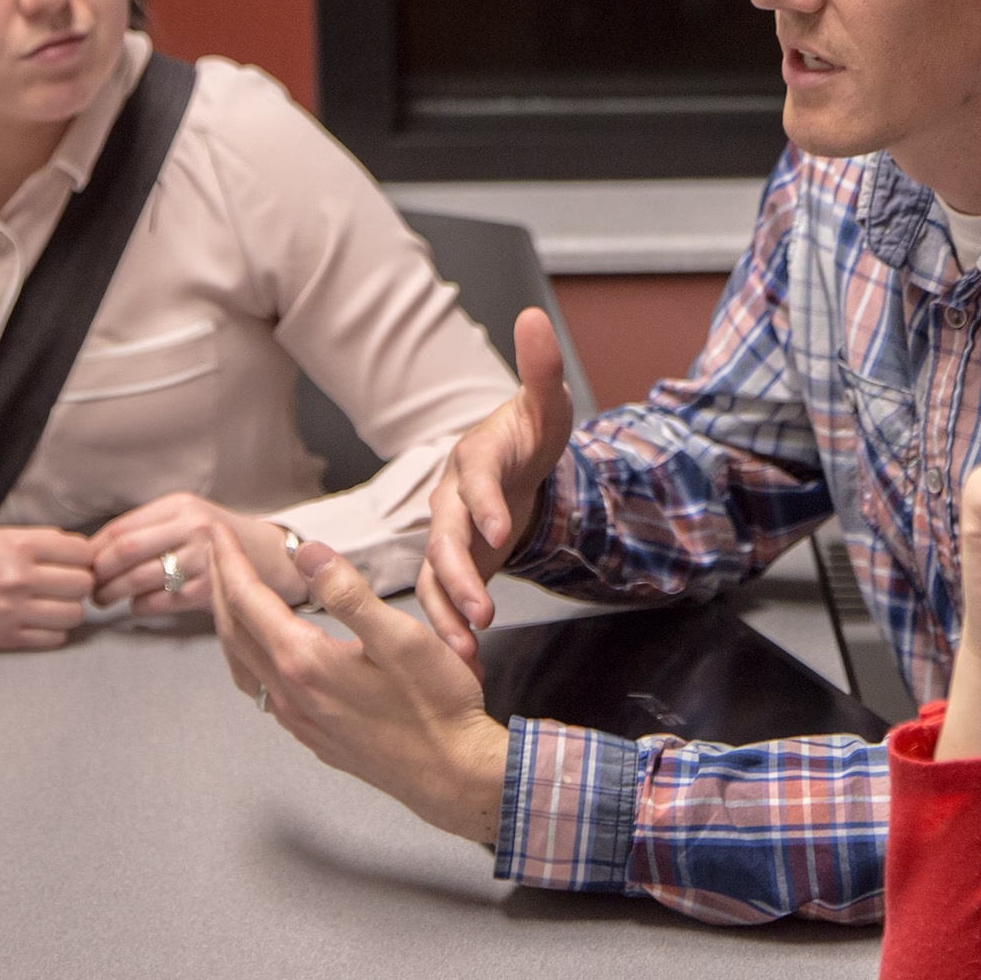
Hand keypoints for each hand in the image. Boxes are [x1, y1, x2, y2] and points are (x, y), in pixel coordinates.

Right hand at [0, 527, 94, 649]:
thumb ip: (39, 542)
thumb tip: (78, 552)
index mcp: (20, 545)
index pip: (82, 552)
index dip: (82, 557)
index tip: (73, 561)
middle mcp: (20, 578)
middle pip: (83, 584)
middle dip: (79, 582)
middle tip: (64, 583)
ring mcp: (14, 611)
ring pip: (74, 614)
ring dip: (68, 608)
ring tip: (52, 603)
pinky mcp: (6, 638)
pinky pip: (53, 639)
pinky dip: (53, 630)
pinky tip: (39, 620)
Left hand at [90, 493, 307, 613]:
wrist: (273, 557)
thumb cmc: (223, 540)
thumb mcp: (190, 517)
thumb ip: (150, 527)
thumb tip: (96, 550)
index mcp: (180, 505)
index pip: (121, 527)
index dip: (94, 550)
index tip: (82, 564)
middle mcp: (192, 527)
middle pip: (125, 551)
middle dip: (98, 574)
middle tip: (88, 587)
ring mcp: (202, 559)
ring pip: (138, 579)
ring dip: (113, 594)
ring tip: (104, 600)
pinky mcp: (210, 589)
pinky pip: (159, 602)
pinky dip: (140, 607)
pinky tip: (138, 606)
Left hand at [210, 524, 508, 847]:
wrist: (453, 776)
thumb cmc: (438, 706)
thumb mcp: (402, 637)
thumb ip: (349, 593)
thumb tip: (306, 553)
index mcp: (305, 661)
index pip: (248, 601)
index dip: (230, 561)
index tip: (217, 531)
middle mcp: (291, 693)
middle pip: (235, 630)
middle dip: (221, 584)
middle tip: (216, 550)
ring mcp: (300, 719)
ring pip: (243, 663)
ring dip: (230, 622)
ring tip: (232, 594)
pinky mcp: (315, 735)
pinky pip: (262, 689)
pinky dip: (249, 656)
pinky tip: (265, 653)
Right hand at [416, 308, 573, 667]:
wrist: (512, 466)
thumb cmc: (526, 436)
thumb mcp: (545, 406)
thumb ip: (540, 370)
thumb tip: (536, 317)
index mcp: (474, 459)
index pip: (476, 479)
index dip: (485, 503)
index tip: (499, 530)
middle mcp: (450, 499)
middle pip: (444, 537)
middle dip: (459, 575)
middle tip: (480, 609)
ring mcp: (447, 536)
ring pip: (435, 576)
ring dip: (448, 613)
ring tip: (467, 649)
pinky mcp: (452, 567)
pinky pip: (442, 600)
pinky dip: (450, 630)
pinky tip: (465, 662)